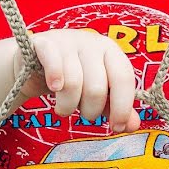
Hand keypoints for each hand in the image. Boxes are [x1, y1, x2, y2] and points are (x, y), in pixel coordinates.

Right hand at [12, 29, 140, 132]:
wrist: (35, 60)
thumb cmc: (72, 76)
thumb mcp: (96, 91)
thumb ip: (115, 107)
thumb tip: (133, 125)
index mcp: (110, 50)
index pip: (124, 77)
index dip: (122, 106)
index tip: (116, 127)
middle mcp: (91, 42)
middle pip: (97, 87)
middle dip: (90, 110)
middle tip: (82, 112)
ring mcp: (67, 41)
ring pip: (73, 83)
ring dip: (67, 106)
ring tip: (64, 107)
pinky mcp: (44, 44)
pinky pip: (53, 64)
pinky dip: (54, 80)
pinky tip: (54, 87)